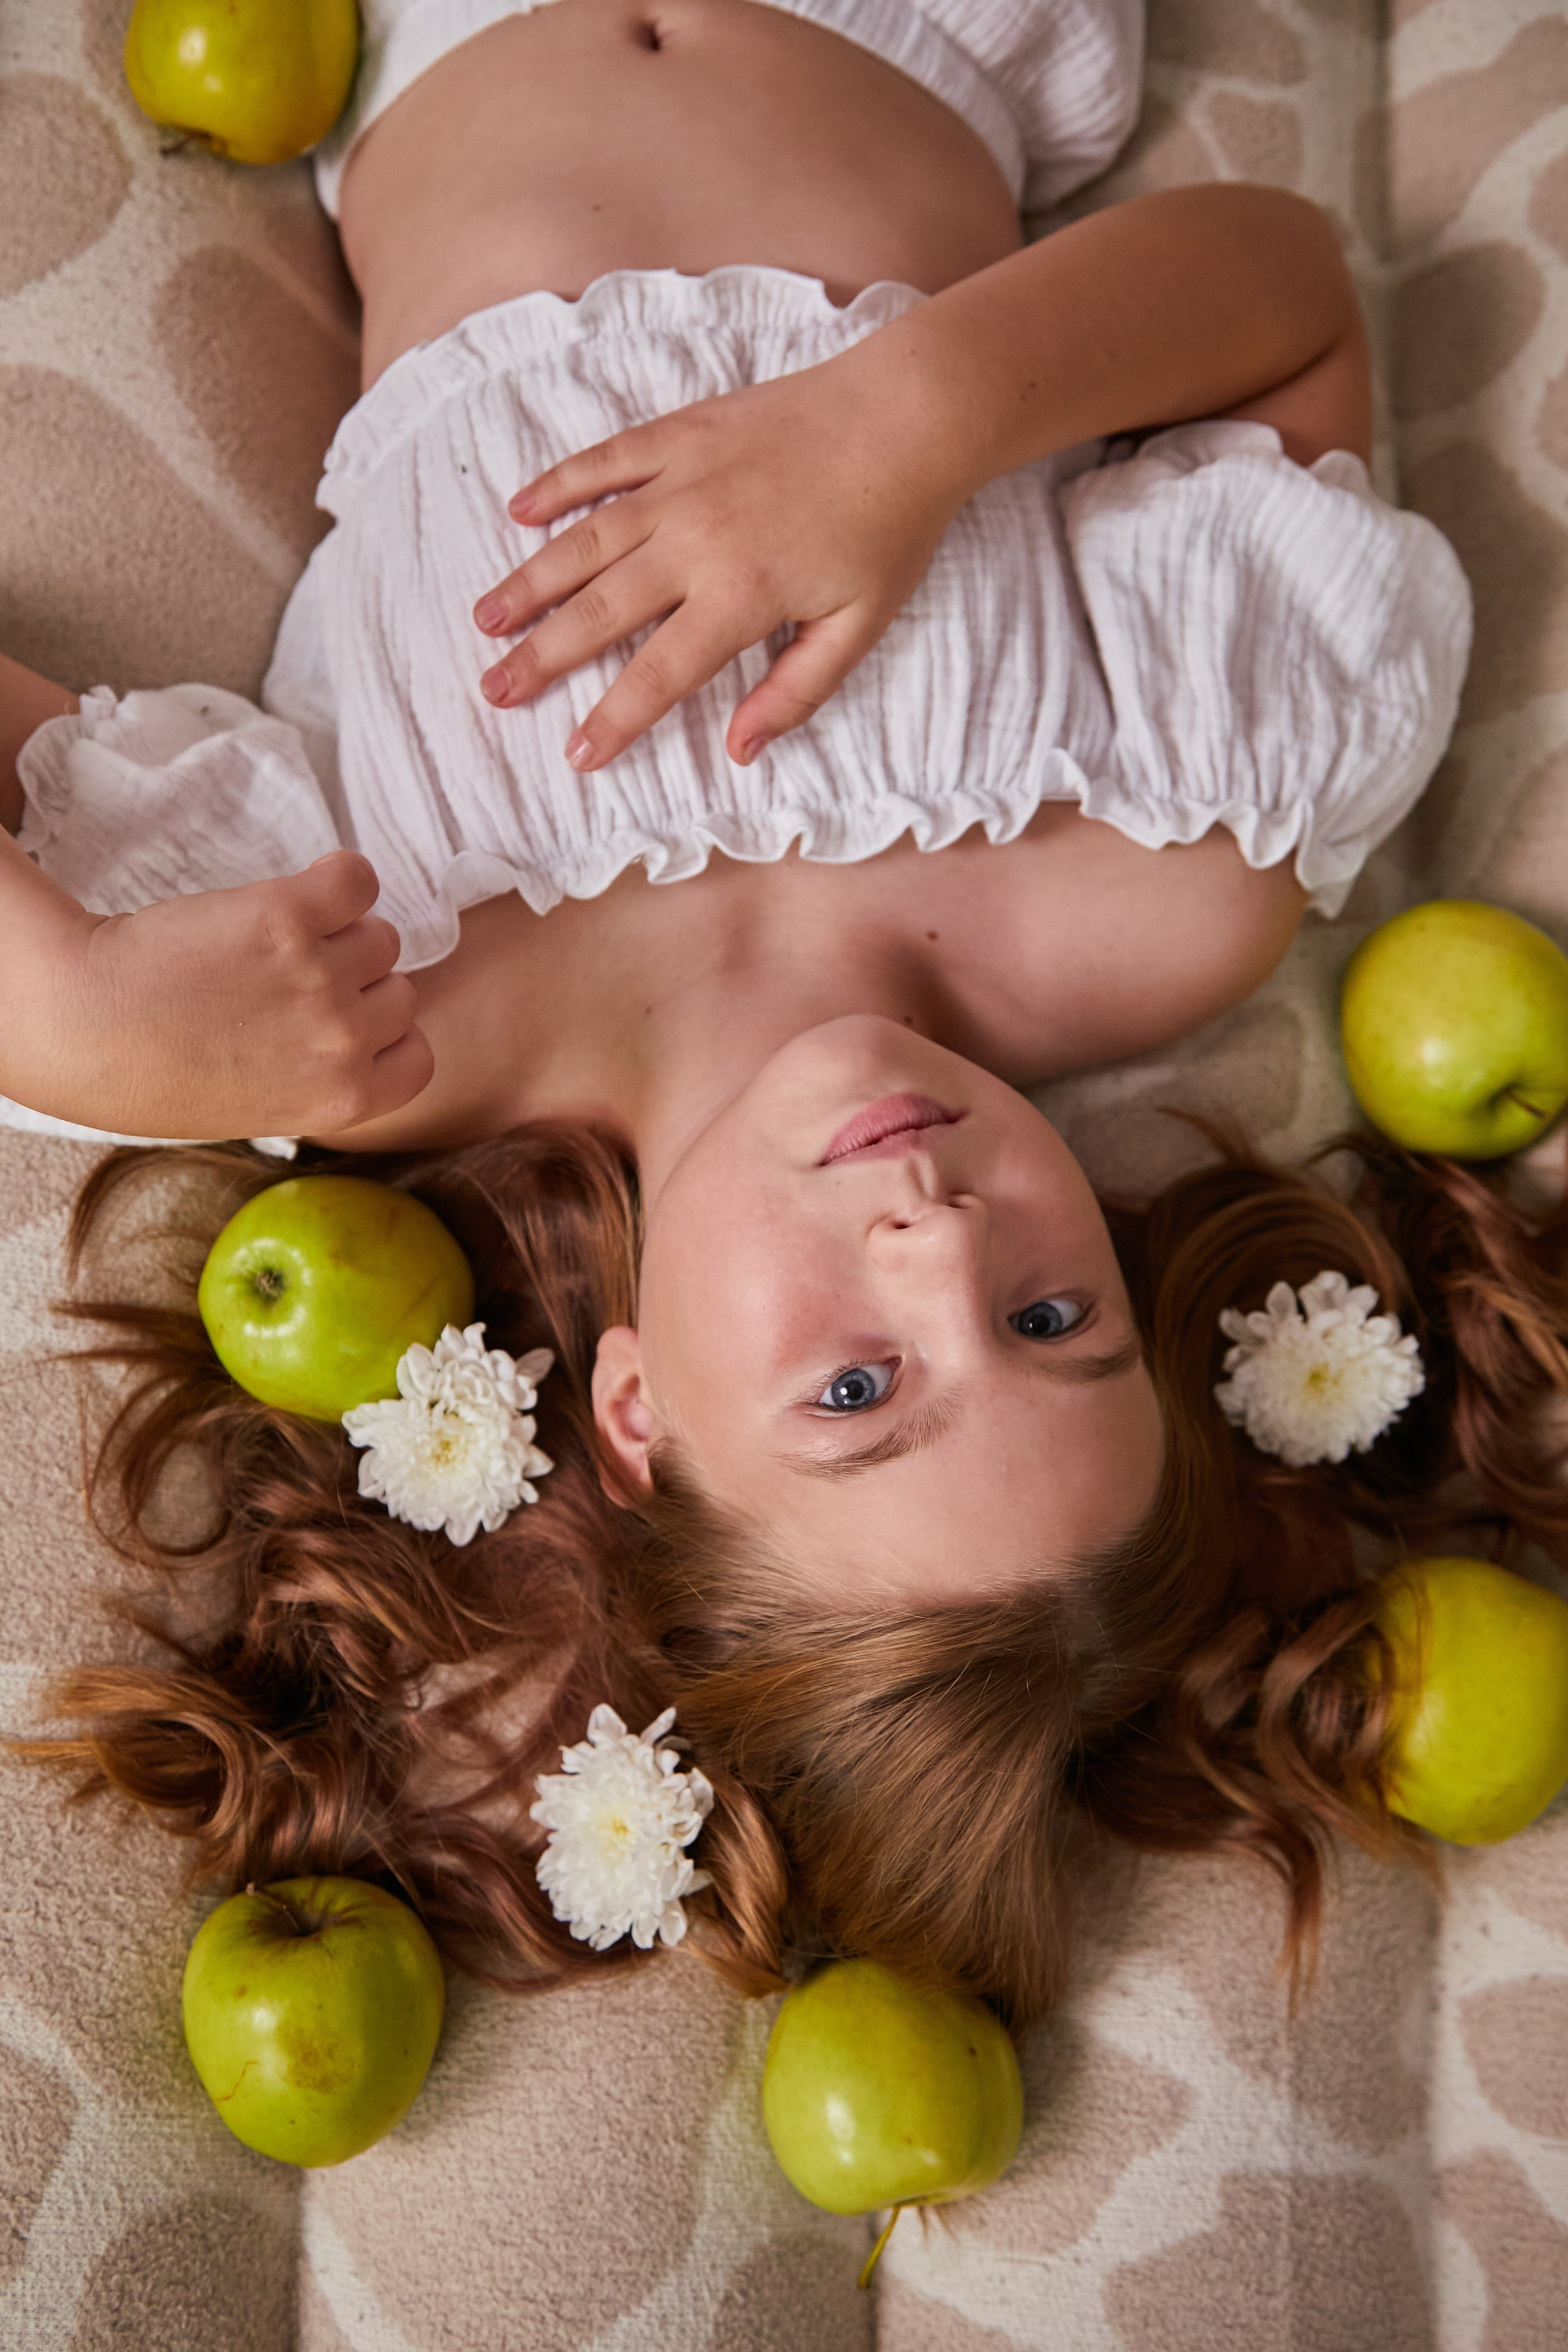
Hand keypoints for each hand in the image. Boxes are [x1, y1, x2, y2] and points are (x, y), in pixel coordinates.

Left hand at [9, 852, 432, 1138]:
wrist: (80, 1025)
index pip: (417, 1058)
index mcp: (342, 1100)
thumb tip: (353, 1031)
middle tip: (290, 980)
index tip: (347, 1024)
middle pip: (398, 992)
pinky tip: (299, 892)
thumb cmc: (147, 1073)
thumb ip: (316, 1074)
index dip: (384, 1035)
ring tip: (277, 940)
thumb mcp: (253, 1104)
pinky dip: (337, 879)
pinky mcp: (289, 914)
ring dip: (340, 931)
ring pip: (378, 936)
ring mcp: (320, 976)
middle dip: (353, 983)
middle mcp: (343, 1041)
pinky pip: (356, 878)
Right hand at [472, 344, 965, 769]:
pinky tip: (518, 511)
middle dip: (541, 657)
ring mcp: (682, 481)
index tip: (575, 755)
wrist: (908, 415)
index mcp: (740, 595)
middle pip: (601, 610)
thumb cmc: (891, 527)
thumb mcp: (859, 628)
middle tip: (494, 691)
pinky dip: (559, 484)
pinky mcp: (682, 433)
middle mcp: (696, 540)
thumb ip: (796, 692)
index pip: (659, 674)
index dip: (613, 719)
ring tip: (485, 618)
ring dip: (530, 582)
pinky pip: (606, 461)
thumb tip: (741, 750)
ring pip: (586, 539)